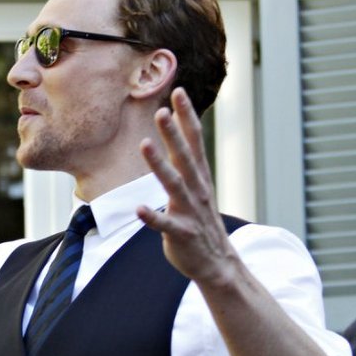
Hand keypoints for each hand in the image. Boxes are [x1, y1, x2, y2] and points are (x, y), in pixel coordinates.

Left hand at [136, 87, 237, 286]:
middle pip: (185, 156)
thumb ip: (185, 167)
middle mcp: (196, 190)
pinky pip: (164, 225)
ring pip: (174, 184)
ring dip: (159, 165)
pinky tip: (138, 208)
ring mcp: (189, 212)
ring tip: (144, 145)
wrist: (217, 264)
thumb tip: (175, 140)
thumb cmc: (200, 224)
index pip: (194, 141)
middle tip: (161, 110)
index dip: (187, 117)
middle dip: (173, 133)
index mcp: (199, 178)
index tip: (179, 92)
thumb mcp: (196, 190)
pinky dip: (152, 217)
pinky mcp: (181, 234)